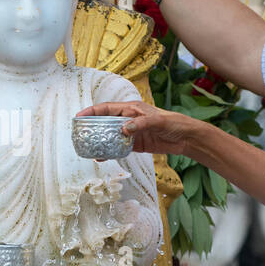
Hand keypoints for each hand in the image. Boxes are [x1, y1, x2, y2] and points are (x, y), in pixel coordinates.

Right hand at [77, 101, 197, 156]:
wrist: (186, 138)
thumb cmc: (173, 123)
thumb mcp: (158, 121)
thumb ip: (141, 124)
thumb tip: (124, 129)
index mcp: (131, 108)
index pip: (107, 108)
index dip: (92, 111)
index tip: (79, 117)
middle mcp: (128, 119)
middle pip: (105, 122)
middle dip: (92, 127)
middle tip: (79, 134)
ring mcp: (131, 132)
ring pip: (110, 135)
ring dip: (99, 141)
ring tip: (87, 148)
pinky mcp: (135, 144)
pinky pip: (118, 147)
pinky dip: (110, 151)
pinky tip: (102, 156)